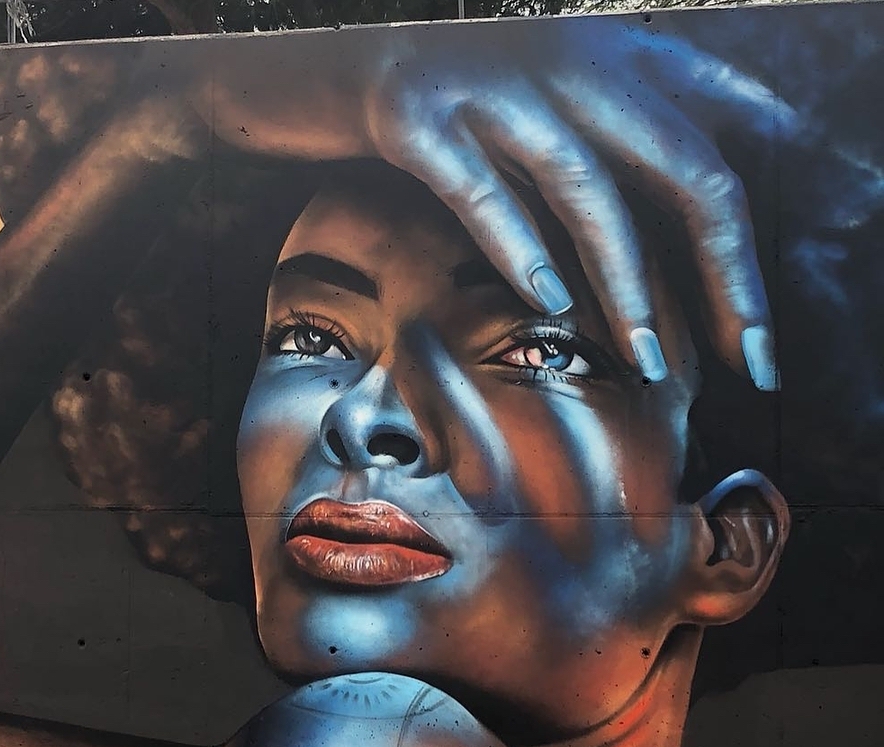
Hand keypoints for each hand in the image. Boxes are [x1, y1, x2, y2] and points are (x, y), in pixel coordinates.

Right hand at [190, 22, 794, 388]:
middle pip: (686, 172)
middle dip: (728, 277)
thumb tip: (677, 228)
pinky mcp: (413, 115)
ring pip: (587, 189)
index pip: (716, 154)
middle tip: (743, 362)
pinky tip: (546, 300)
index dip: (745, 253)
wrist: (325, 50)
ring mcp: (488, 85)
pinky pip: (478, 188)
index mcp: (612, 59)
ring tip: (646, 360)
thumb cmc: (450, 96)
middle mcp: (567, 61)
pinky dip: (516, 245)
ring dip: (626, 283)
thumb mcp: (550, 107)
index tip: (754, 341)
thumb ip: (621, 146)